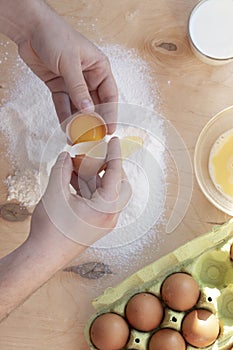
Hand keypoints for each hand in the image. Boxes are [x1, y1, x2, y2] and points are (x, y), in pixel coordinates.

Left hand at [17, 3, 117, 130]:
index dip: (110, 113)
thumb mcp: (70, 62)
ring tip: (76, 136)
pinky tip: (65, 127)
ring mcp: (73, 83)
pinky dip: (64, 115)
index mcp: (99, 68)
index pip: (109, 95)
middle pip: (95, 104)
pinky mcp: (59, 86)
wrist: (30, 29)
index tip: (109, 129)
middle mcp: (88, 77)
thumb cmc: (56, 35)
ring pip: (78, 107)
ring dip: (77, 121)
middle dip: (93, 121)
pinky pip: (63, 104)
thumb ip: (78, 88)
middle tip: (92, 137)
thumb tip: (88, 110)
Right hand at [29, 137, 130, 251]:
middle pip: (114, 182)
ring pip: (102, 191)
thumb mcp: (55, 194)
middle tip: (93, 153)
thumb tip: (65, 156)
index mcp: (107, 208)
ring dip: (90, 176)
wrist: (43, 256)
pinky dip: (85, 187)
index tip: (114, 140)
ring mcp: (103, 220)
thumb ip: (62, 170)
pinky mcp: (94, 222)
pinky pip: (95, 199)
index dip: (114, 154)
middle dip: (103, 166)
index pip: (116, 174)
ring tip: (74, 163)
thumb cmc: (51, 230)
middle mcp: (110, 215)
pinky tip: (72, 177)